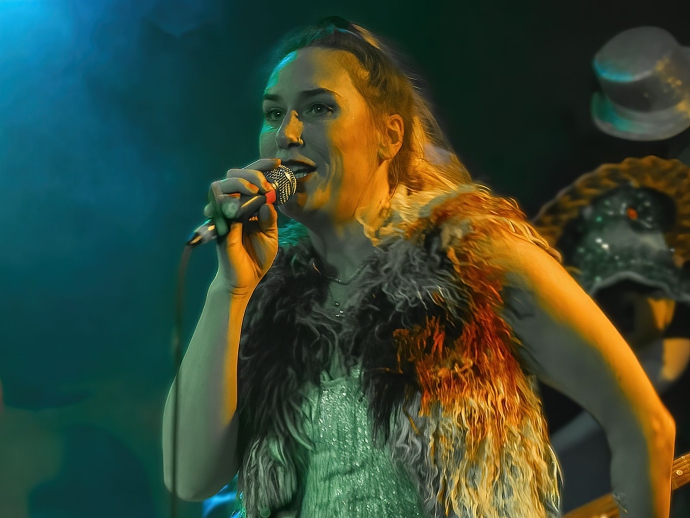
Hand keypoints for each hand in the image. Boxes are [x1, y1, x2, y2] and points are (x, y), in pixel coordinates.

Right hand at [204, 159, 279, 295]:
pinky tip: (241, 206)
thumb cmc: (257, 258)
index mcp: (249, 205)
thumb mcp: (270, 237)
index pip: (252, 179)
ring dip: (240, 183)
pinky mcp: (218, 225)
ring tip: (256, 191)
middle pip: (235, 175)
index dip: (261, 167)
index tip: (277, 163)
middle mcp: (235, 205)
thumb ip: (270, 219)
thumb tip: (267, 202)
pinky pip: (218, 206)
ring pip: (222, 185)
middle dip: (252, 174)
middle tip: (265, 185)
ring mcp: (225, 214)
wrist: (245, 280)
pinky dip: (229, 201)